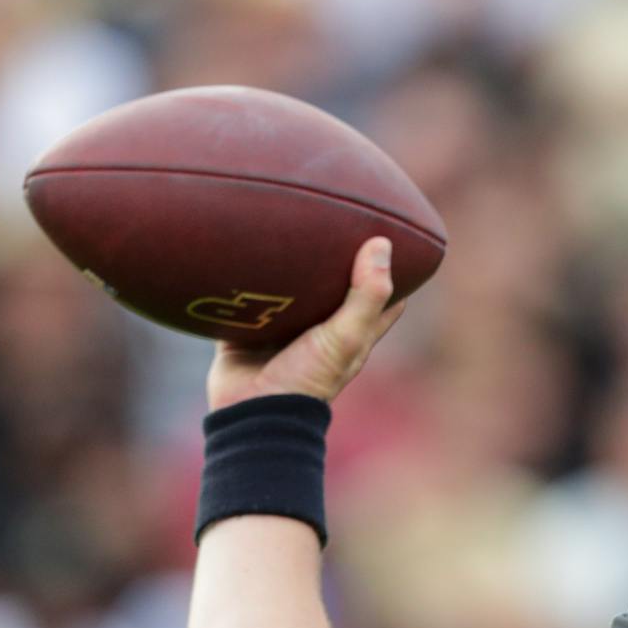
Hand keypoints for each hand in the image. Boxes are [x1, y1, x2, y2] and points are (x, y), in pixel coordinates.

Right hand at [206, 236, 406, 410]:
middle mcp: (318, 328)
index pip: (381, 297)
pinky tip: (237, 245)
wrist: (252, 412)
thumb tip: (383, 243)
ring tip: (283, 219)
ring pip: (286, 289)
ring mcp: (280, 329)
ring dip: (284, 263)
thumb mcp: (346, 336)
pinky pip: (241, 296)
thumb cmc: (308, 378)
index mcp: (350, 332)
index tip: (390, 234)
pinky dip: (241, 277)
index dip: (389, 269)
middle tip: (332, 215)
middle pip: (332, 286)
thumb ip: (366, 295)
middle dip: (333, 257)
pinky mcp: (244, 328)